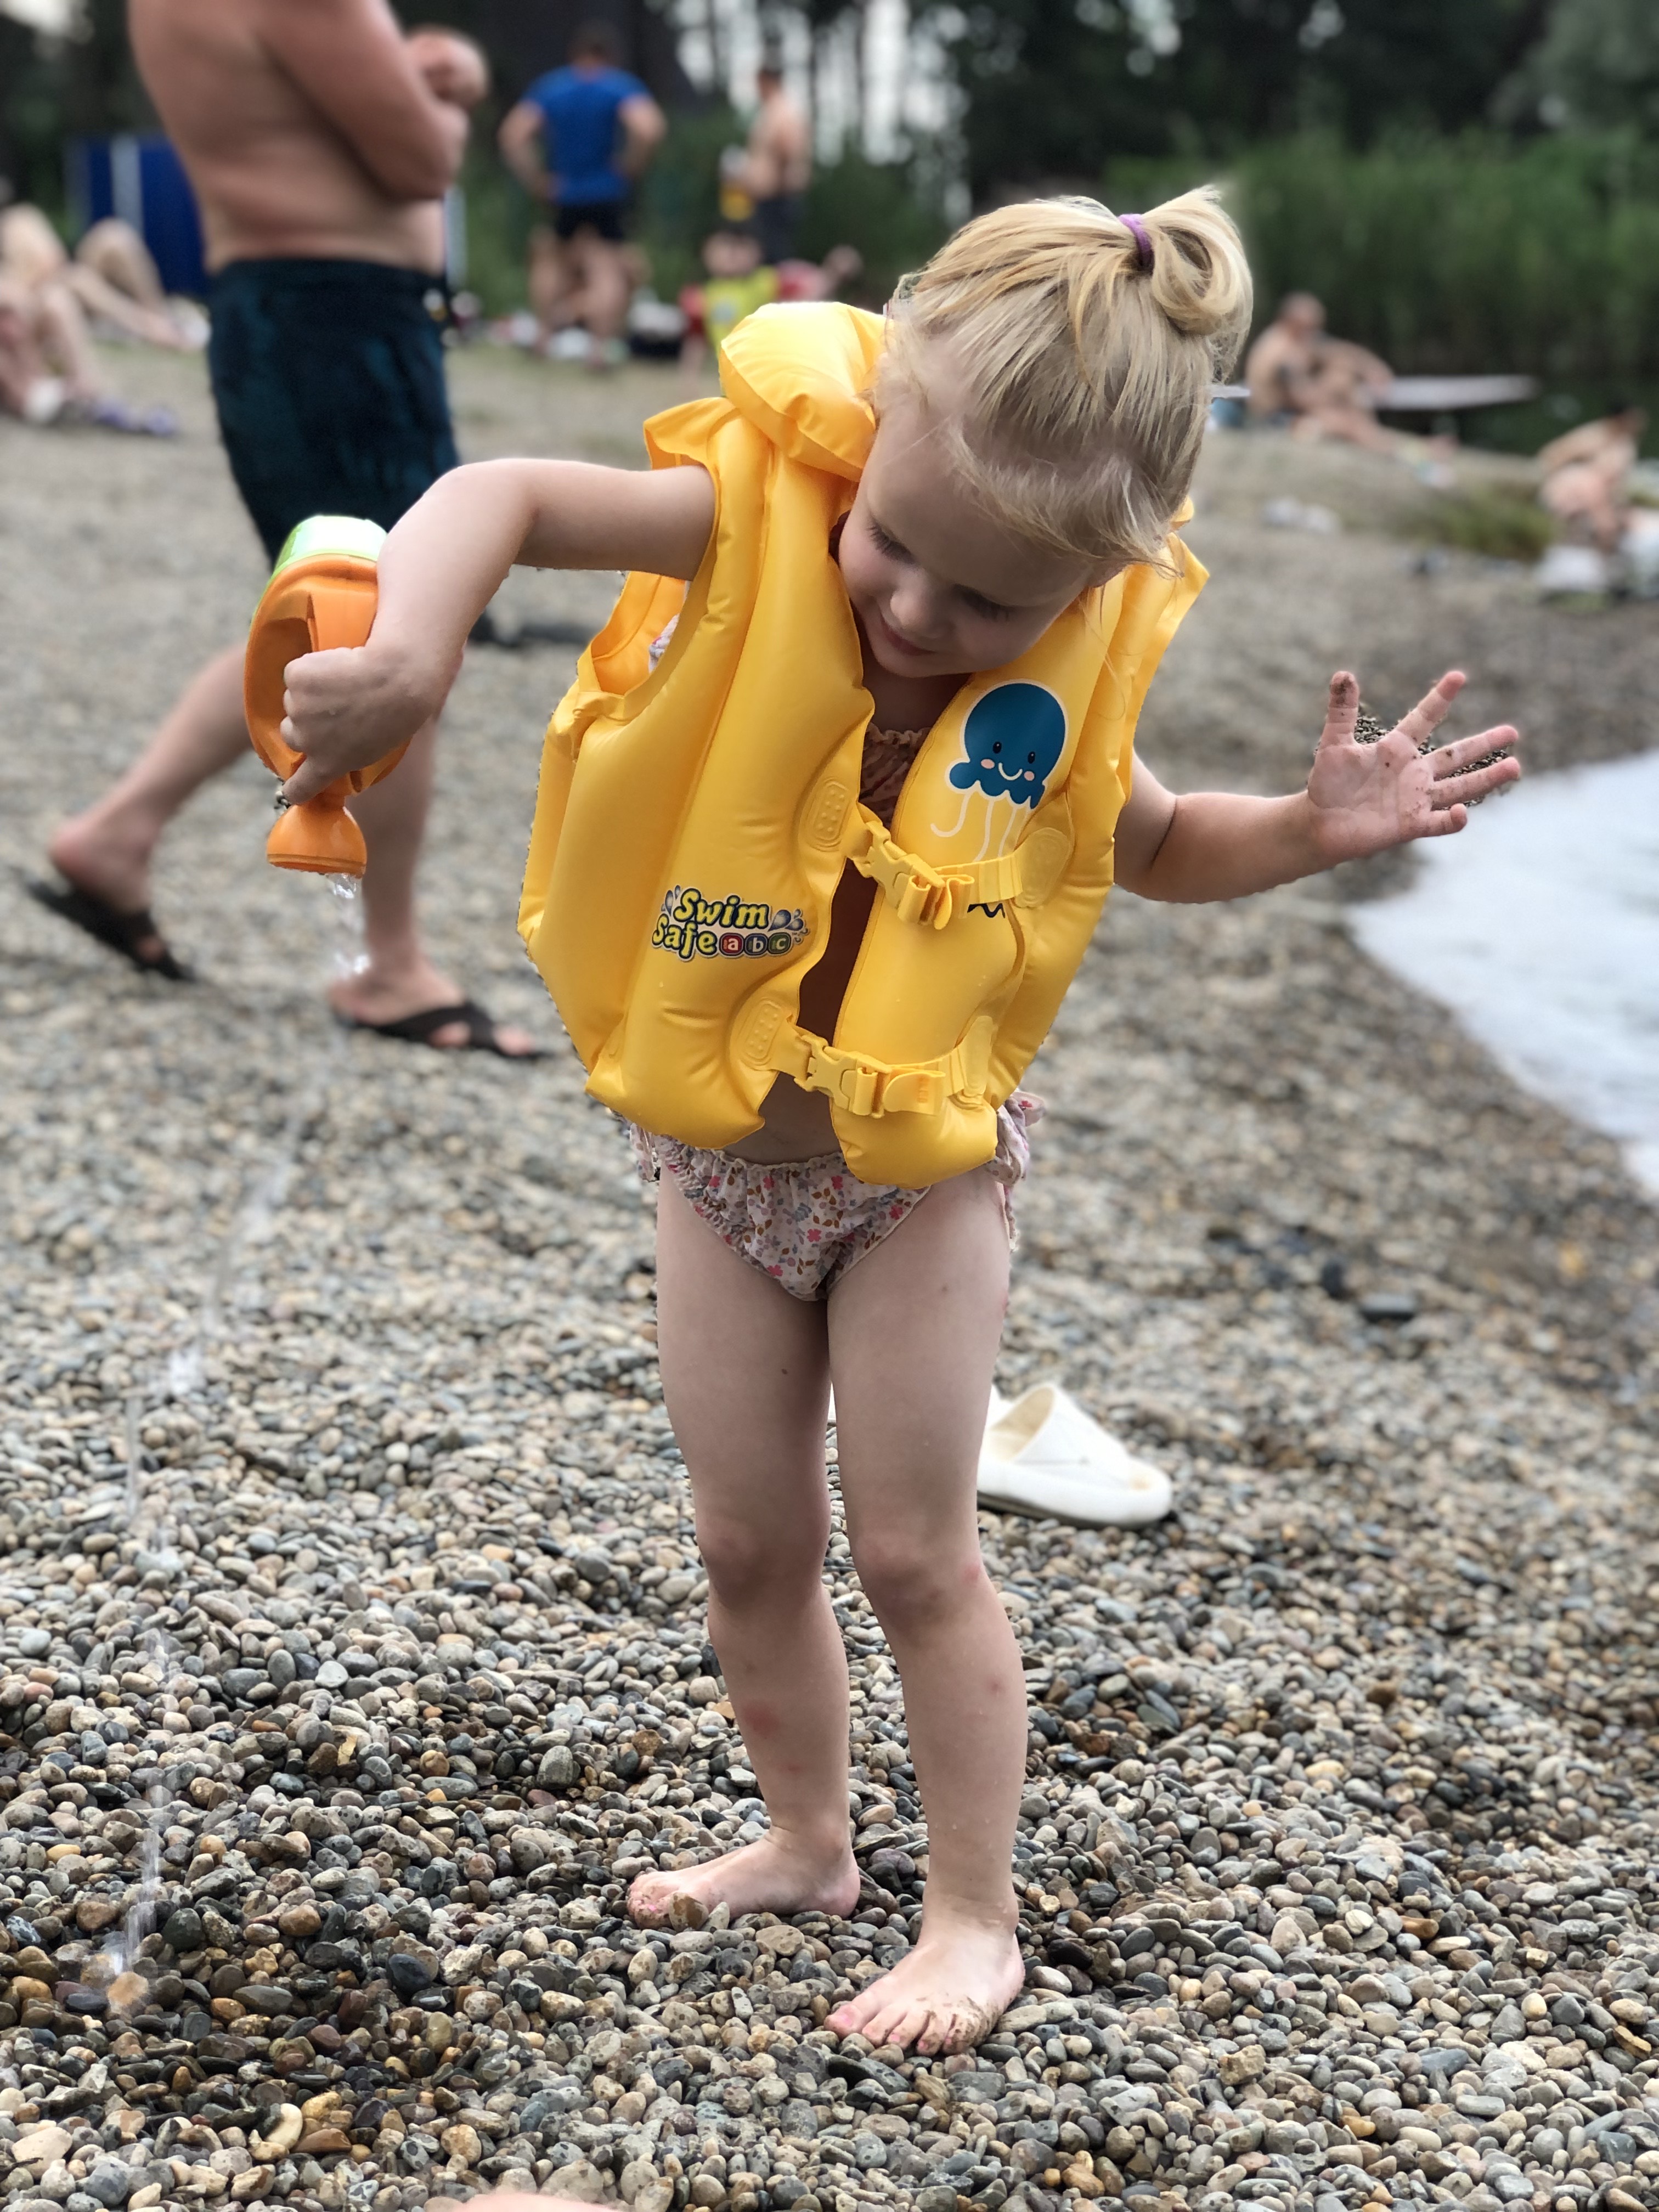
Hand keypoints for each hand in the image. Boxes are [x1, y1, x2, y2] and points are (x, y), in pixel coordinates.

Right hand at [278, 638, 455, 805]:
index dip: (295, 788)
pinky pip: (297, 672)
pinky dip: (311, 668)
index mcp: (327, 764)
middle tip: (329, 708)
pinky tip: (336, 665)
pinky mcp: (295, 677)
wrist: (394, 680)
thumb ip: (346, 752)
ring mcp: (297, 708)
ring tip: (341, 683)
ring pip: (294, 699)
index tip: (292, 790)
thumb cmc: (397, 716)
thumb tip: (338, 744)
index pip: (301, 787)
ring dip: (309, 692)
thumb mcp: (373, 749)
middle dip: (303, 722)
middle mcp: (306, 740)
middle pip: (290, 733)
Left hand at [1306, 670, 1518, 863]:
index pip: (1424, 718)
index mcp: (1397, 748)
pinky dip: (1452, 819)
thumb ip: (1341, 712)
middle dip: (1484, 744)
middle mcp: (1413, 773)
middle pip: (1455, 756)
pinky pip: (1438, 823)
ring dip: (1486, 778)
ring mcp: (1415, 799)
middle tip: (1513, 732)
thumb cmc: (1327, 784)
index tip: (1459, 676)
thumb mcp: (1333, 745)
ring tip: (1515, 767)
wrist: (1320, 824)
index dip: (1440, 698)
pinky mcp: (1411, 825)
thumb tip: (1343, 675)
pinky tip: (1463, 813)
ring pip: (1459, 788)